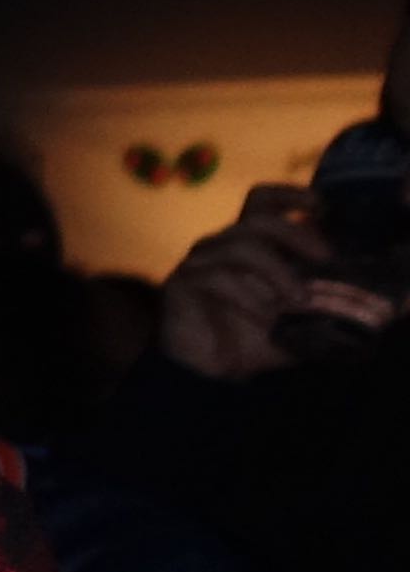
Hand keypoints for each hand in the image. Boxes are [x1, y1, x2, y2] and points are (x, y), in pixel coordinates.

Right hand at [157, 192, 392, 378]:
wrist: (212, 375)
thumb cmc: (257, 341)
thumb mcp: (307, 322)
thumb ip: (339, 307)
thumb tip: (396, 308)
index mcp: (251, 243)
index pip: (264, 201)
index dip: (292, 196)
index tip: (324, 207)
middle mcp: (223, 244)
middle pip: (259, 216)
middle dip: (297, 232)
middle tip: (326, 257)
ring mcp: (201, 260)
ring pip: (243, 245)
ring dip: (277, 271)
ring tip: (297, 299)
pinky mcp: (183, 281)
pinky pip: (218, 276)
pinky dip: (248, 296)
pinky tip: (264, 317)